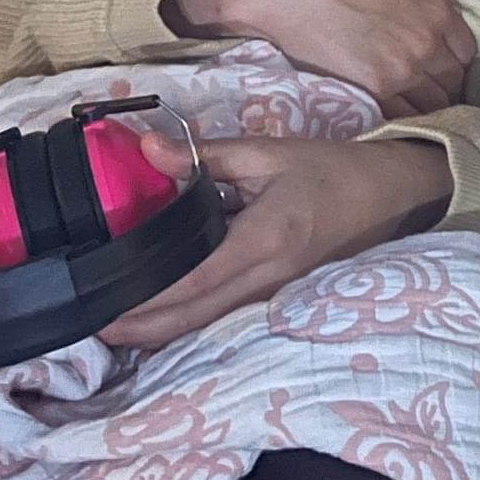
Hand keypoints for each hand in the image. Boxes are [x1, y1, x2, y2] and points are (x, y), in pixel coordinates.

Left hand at [97, 134, 452, 348]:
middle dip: (137, 327)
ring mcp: (274, 296)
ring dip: (157, 330)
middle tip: (88, 322)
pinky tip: (156, 315)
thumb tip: (146, 149)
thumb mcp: (269, 153)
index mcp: (264, 240)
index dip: (143, 297)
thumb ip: (206, 156)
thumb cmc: (331, 171)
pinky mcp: (277, 298)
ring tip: (110, 324)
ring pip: (204, 326)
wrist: (391, 196)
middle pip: (190, 318)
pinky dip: (185, 321)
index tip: (100, 302)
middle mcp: (267, 279)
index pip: (191, 280)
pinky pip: (222, 319)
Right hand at [169, 0, 479, 115]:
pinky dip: (399, 118)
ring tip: (411, 102)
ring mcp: (397, 76)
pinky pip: (398, 118)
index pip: (466, 53)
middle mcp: (425, 48)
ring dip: (425, 105)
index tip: (441, 58)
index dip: (454, 56)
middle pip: (451, 84)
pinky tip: (390, 111)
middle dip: (444, 84)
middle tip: (427, 84)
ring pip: (429, 107)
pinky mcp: (366, 94)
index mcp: (439, 13)